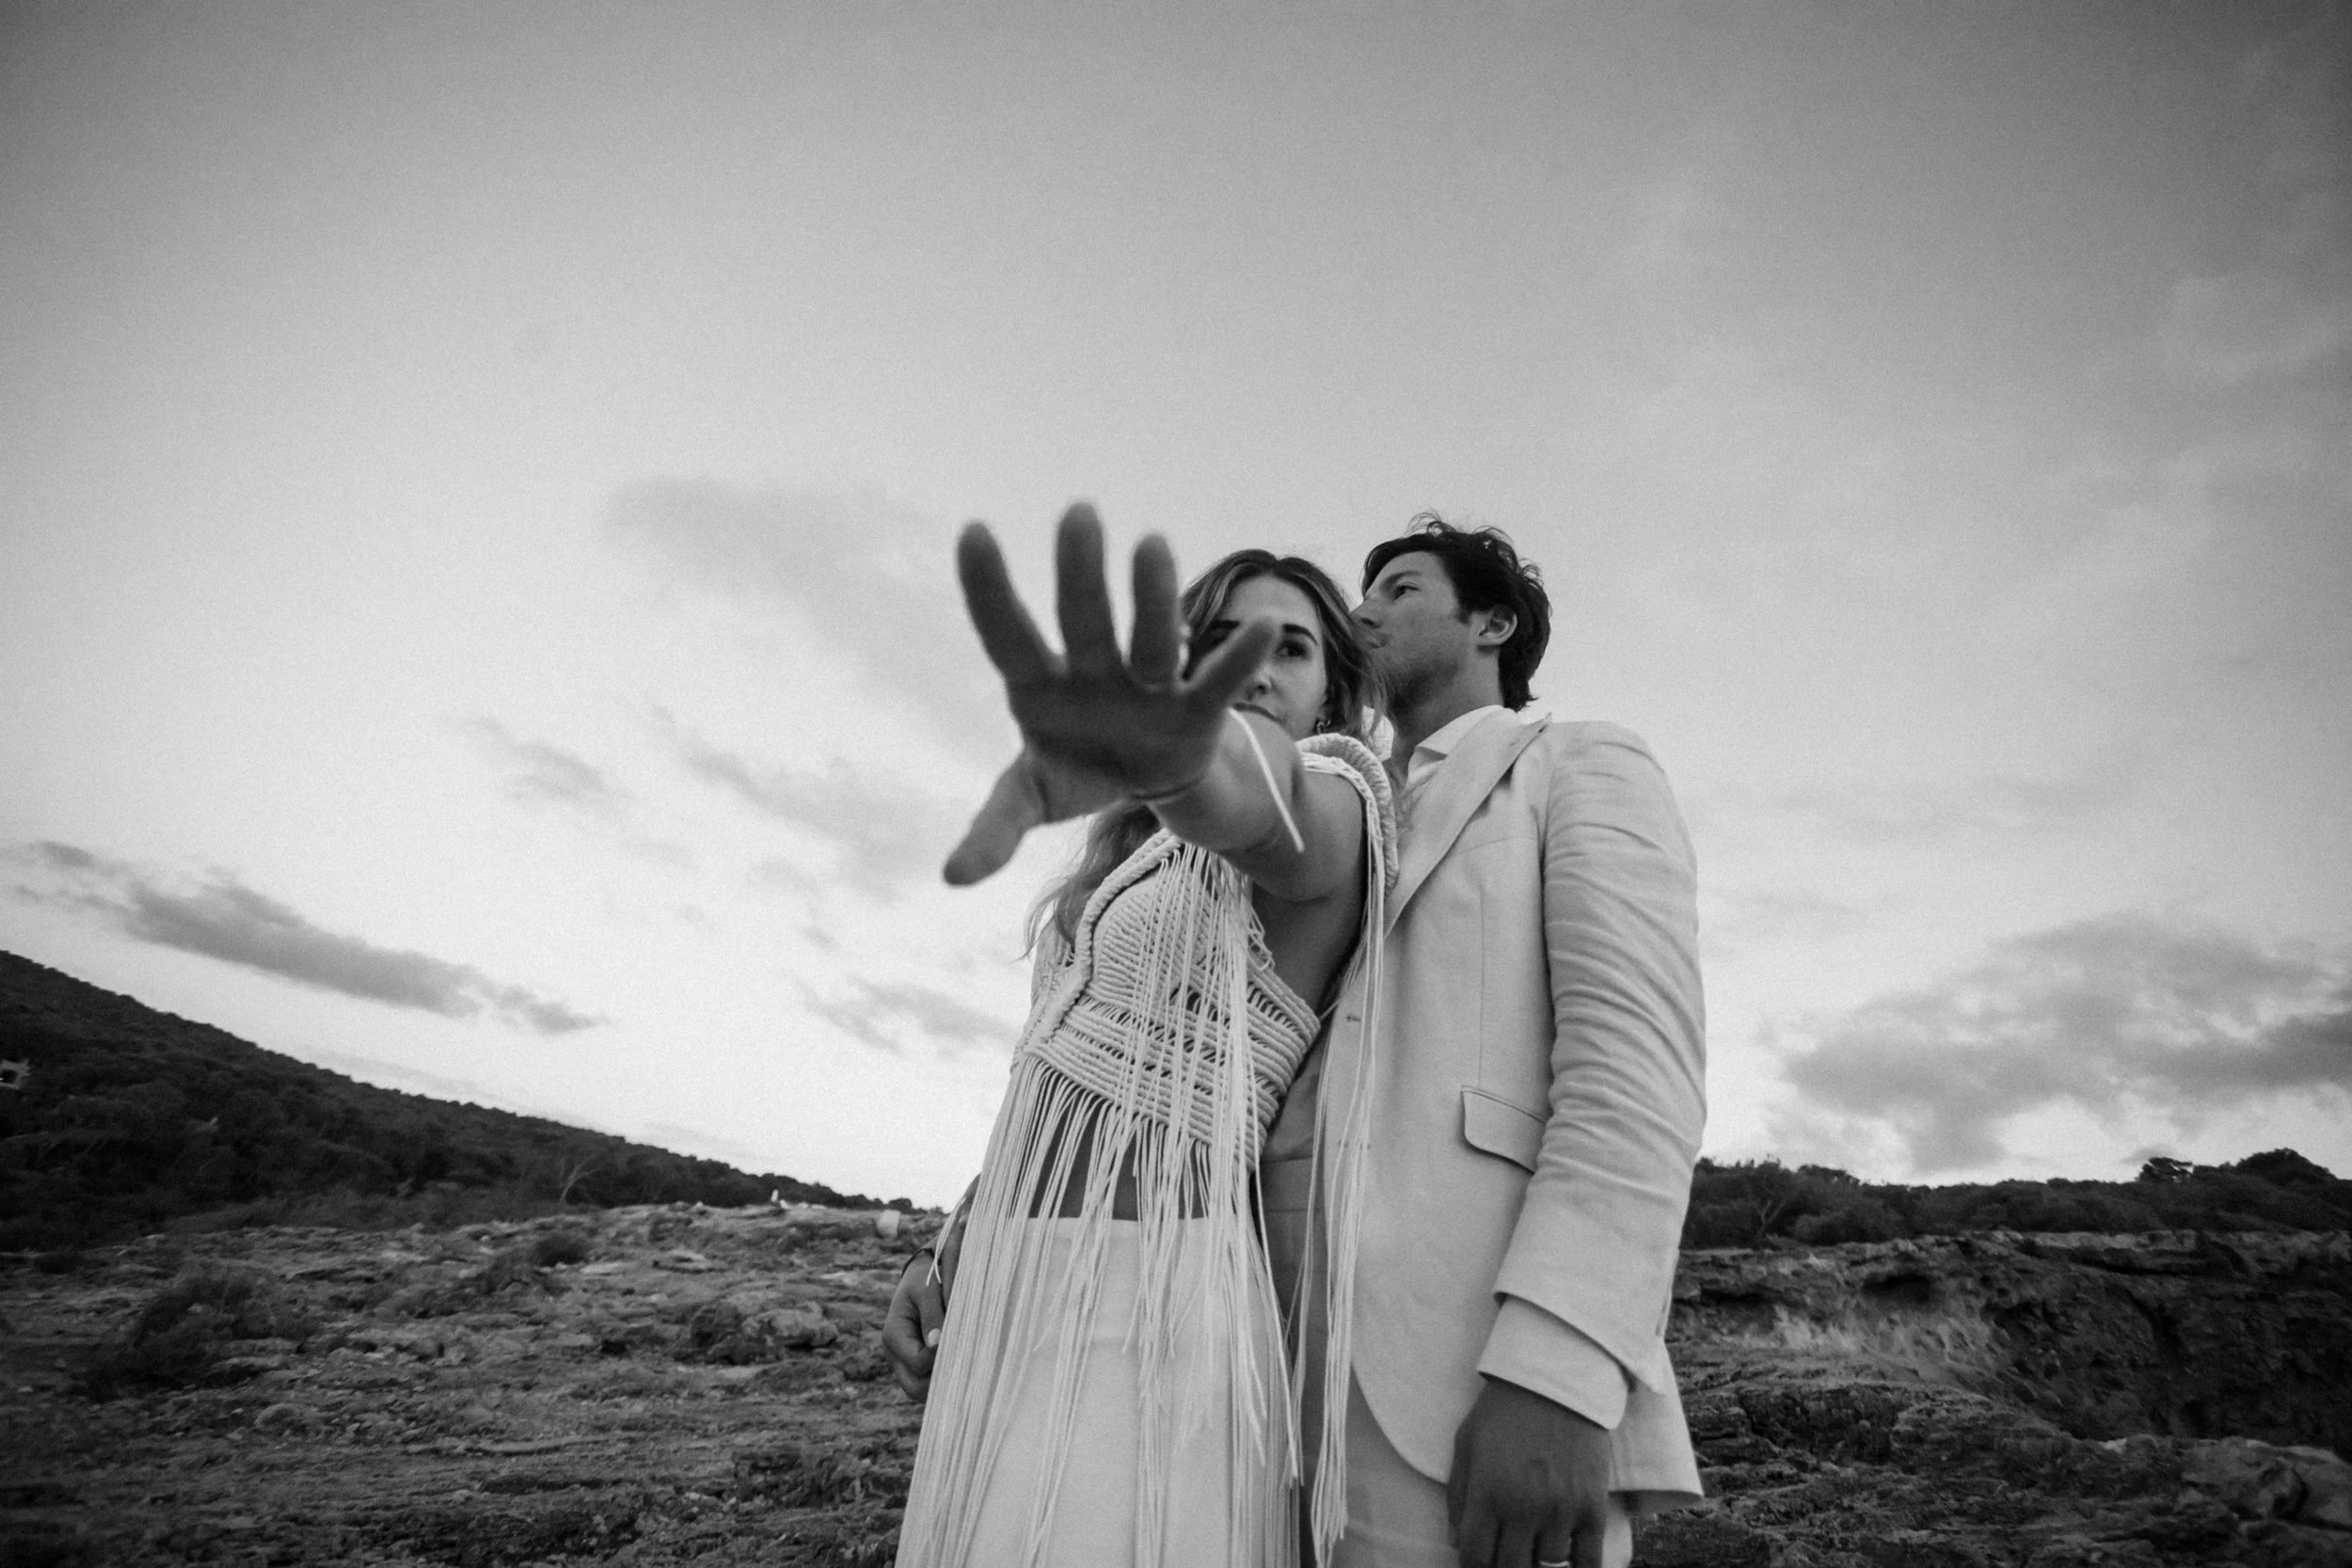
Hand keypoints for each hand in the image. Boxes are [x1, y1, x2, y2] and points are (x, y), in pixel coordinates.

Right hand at [878, 1198, 967, 1401]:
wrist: (925, 1273)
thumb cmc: (927, 1278)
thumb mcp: (927, 1289)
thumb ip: (932, 1316)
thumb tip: (938, 1345)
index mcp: (893, 1335)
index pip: (917, 1363)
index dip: (940, 1358)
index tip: (961, 1343)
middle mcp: (896, 1354)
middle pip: (915, 1389)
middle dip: (940, 1382)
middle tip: (967, 1366)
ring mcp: (906, 1362)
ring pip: (923, 1391)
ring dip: (944, 1383)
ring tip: (968, 1367)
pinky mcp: (919, 1364)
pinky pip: (931, 1382)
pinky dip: (946, 1379)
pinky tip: (965, 1366)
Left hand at [943, 503, 1275, 884]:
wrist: (1146, 779)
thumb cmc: (1079, 766)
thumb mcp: (1031, 797)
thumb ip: (994, 828)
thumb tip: (951, 878)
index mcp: (1040, 685)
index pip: (1007, 634)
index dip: (989, 590)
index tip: (974, 531)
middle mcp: (1093, 672)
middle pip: (1084, 623)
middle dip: (1080, 576)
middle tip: (1079, 515)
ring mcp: (1147, 686)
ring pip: (1150, 640)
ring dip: (1152, 598)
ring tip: (1152, 544)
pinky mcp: (1196, 710)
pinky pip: (1218, 681)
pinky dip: (1238, 659)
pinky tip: (1263, 626)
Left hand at [1448, 1377, 1615, 1567]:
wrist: (1556, 1379)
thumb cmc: (1503, 1410)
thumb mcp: (1466, 1444)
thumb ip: (1457, 1496)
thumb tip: (1455, 1542)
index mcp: (1487, 1493)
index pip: (1474, 1557)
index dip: (1472, 1565)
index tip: (1477, 1560)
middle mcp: (1523, 1508)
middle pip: (1510, 1567)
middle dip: (1503, 1564)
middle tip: (1506, 1550)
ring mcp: (1561, 1509)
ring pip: (1547, 1563)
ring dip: (1537, 1556)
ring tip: (1534, 1537)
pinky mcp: (1593, 1505)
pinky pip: (1589, 1559)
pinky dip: (1578, 1566)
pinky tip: (1568, 1559)